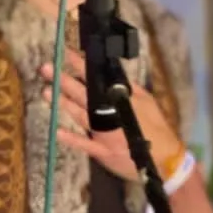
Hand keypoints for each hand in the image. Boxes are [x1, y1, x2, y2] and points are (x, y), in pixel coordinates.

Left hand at [40, 51, 184, 183]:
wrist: (165, 159)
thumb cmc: (155, 128)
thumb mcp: (147, 101)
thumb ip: (130, 87)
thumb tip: (113, 72)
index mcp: (122, 100)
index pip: (97, 79)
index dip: (80, 66)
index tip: (65, 53)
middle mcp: (112, 115)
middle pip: (85, 95)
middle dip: (65, 81)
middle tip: (46, 68)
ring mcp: (106, 134)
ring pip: (82, 116)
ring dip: (64, 104)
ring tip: (47, 91)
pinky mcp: (103, 152)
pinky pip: (86, 144)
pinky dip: (72, 138)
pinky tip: (58, 131)